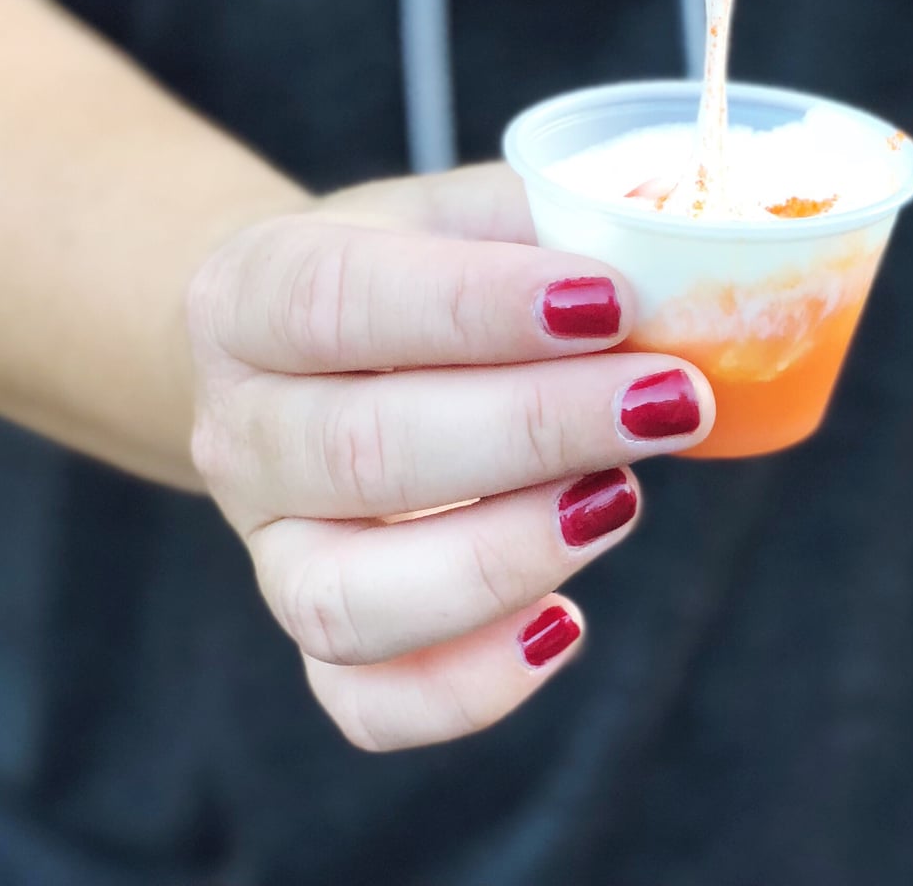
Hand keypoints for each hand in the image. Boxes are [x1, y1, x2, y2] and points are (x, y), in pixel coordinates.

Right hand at [185, 166, 713, 751]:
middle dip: (538, 429)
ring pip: (351, 598)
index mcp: (252, 293)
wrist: (299, 345)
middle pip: (364, 453)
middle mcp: (238, 429)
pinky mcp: (312, 631)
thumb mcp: (460, 208)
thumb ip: (551, 216)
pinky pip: (367, 703)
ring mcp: (267, 547)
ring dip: (505, 557)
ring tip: (622, 495)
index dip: (477, 308)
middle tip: (670, 397)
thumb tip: (673, 234)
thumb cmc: (411, 263)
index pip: (342, 303)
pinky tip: (564, 623)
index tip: (609, 299)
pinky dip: (468, 685)